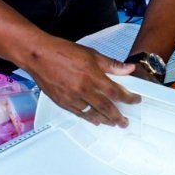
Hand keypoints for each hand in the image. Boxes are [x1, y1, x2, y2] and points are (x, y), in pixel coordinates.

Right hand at [25, 37, 139, 126]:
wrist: (38, 56)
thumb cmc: (63, 51)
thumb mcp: (91, 54)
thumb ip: (112, 64)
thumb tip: (129, 69)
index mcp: (93, 76)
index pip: (116, 92)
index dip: (128, 98)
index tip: (136, 100)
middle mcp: (84, 90)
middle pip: (106, 108)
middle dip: (117, 116)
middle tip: (125, 122)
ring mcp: (72, 98)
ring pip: (92, 114)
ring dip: (104, 120)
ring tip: (112, 123)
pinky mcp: (62, 102)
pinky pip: (79, 114)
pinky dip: (88, 118)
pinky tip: (94, 120)